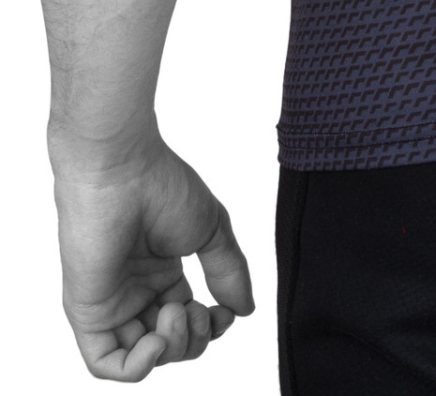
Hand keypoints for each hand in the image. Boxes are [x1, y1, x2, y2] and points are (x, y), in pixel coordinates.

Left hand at [51, 133, 253, 381]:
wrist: (122, 171)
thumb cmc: (163, 187)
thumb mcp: (211, 231)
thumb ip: (229, 272)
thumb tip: (245, 310)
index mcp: (162, 271)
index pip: (189, 318)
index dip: (212, 326)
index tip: (226, 310)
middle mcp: (136, 290)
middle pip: (169, 343)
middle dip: (194, 340)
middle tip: (200, 310)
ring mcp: (111, 303)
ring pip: (141, 358)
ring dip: (171, 350)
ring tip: (177, 313)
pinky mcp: (88, 312)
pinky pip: (106, 364)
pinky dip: (137, 367)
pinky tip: (157, 340)